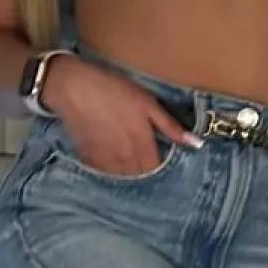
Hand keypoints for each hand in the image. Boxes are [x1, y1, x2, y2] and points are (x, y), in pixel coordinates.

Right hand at [41, 56, 200, 175]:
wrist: (73, 88)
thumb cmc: (113, 90)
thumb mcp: (147, 102)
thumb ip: (169, 125)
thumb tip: (194, 143)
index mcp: (142, 144)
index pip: (157, 171)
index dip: (163, 171)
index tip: (167, 165)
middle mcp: (125, 159)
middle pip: (141, 178)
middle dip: (148, 175)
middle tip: (151, 167)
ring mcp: (106, 161)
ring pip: (123, 180)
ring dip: (131, 176)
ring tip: (133, 167)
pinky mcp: (89, 159)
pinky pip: (105, 175)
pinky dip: (112, 173)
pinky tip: (114, 164)